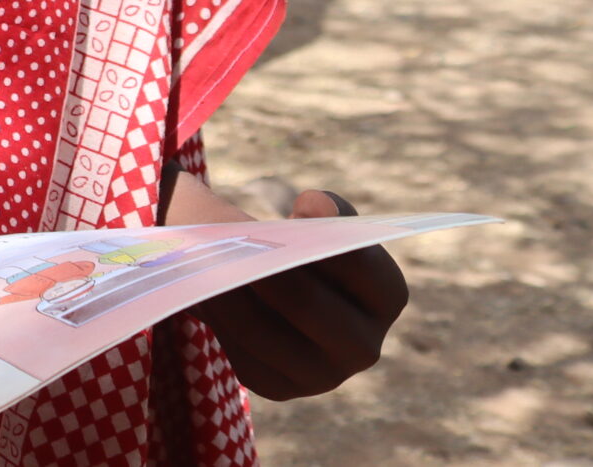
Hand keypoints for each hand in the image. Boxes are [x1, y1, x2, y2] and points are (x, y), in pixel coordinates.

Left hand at [167, 171, 408, 398]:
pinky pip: (242, 355)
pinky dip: (219, 321)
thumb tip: (315, 209)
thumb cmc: (294, 243)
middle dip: (265, 270)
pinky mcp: (281, 387)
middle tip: (232, 244)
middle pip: (309, 304)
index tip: (297, 204)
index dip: (329, 235)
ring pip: (263, 332)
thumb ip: (318, 210)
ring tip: (205, 262)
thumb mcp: (311, 218)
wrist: (264, 290)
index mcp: (386, 297)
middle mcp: (365, 346)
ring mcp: (324, 375)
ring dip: (228, 292)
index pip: (362, 266)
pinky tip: (205, 293)